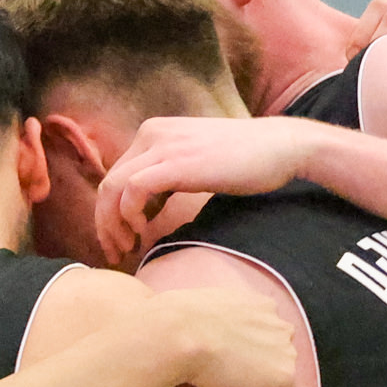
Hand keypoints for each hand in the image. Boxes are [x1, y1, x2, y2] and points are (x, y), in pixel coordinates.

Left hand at [93, 115, 326, 259]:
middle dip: (105, 225)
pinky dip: (130, 214)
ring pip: (113, 189)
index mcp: (154, 134)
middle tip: (117, 253)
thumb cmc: (244, 162)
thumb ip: (165, 180)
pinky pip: (133, 190)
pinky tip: (145, 231)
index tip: (120, 242)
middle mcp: (152, 134)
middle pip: (107, 185)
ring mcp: (163, 146)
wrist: (282, 147)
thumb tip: (143, 213)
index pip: (114, 177)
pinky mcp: (176, 162)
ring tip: (128, 248)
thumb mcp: (194, 165)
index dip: (109, 214)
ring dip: (114, 225)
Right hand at [164, 286, 298, 386]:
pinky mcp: (283, 381)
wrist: (176, 334)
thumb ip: (215, 320)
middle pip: (275, 361)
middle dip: (253, 378)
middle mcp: (280, 326)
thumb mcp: (200, 311)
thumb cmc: (172, 324)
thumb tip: (202, 333)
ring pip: (277, 386)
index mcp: (261, 306)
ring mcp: (286, 353)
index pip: (265, 337)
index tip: (222, 374)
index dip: (245, 360)